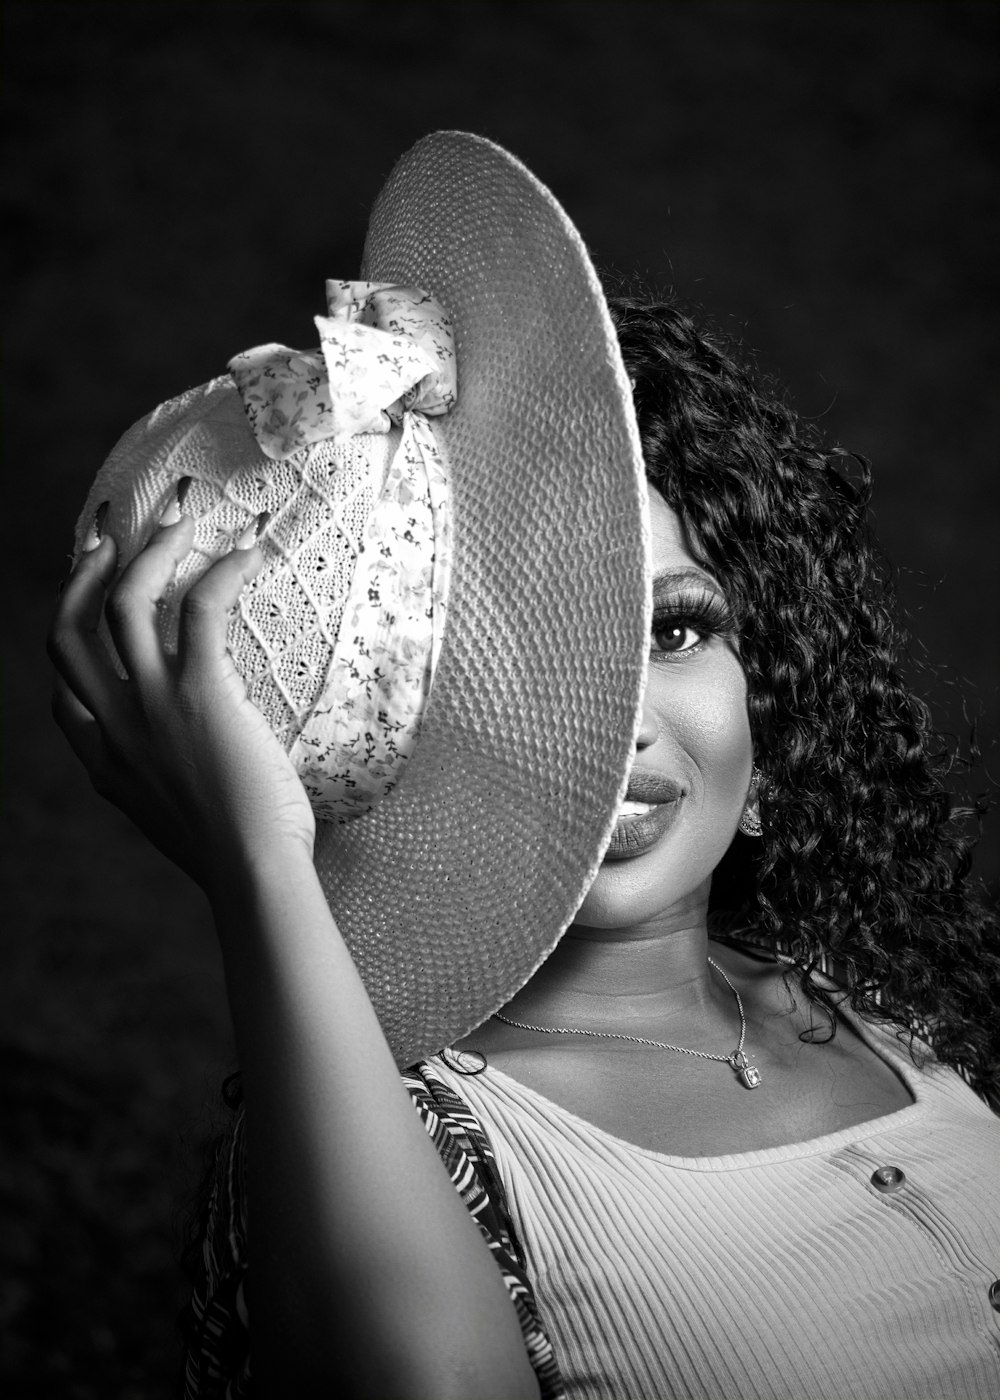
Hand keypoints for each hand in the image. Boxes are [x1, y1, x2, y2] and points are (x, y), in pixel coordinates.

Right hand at [48, 511, 316, 893]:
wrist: (254, 875)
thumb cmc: (237, 856)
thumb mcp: (174, 821)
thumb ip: (163, 784)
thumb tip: (188, 763)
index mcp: (103, 763)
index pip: (60, 692)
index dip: (68, 635)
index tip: (89, 597)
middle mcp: (113, 729)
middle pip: (69, 630)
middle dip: (83, 571)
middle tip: (108, 530)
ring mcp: (152, 708)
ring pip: (125, 605)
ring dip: (148, 549)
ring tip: (178, 513)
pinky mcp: (202, 694)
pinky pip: (202, 609)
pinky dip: (222, 569)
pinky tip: (249, 546)